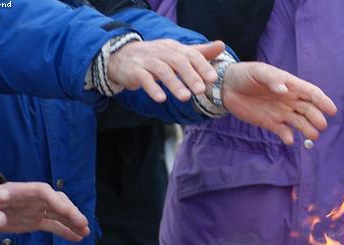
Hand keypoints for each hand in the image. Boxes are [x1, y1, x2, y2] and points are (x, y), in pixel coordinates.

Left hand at [0, 176, 88, 244]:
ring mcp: (35, 210)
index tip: (67, 210)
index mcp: (18, 191)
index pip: (43, 191)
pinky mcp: (35, 221)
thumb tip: (1, 220)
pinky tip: (77, 238)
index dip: (56, 200)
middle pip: (56, 201)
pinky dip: (66, 231)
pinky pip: (54, 226)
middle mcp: (31, 199)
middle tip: (82, 224)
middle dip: (71, 212)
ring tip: (85, 232)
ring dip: (74, 222)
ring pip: (59, 215)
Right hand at [108, 40, 224, 102]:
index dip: (202, 66)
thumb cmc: (157, 57)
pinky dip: (152, 88)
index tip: (213, 78)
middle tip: (201, 90)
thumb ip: (199, 52)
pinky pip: (143, 78)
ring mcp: (147, 61)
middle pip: (178, 62)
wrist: (122, 56)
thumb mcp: (178, 53)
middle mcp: (162, 52)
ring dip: (174, 84)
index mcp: (175, 48)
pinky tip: (161, 98)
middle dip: (190, 76)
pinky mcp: (134, 71)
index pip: (191, 54)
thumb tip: (222, 45)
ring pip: (162, 70)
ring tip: (185, 97)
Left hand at [222, 62, 337, 144]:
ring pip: (300, 123)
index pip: (311, 93)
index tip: (332, 110)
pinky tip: (289, 140)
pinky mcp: (271, 123)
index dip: (323, 101)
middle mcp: (289, 100)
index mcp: (290, 85)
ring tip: (312, 137)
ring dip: (307, 130)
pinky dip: (288, 137)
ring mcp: (281, 112)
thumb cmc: (245, 74)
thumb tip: (285, 90)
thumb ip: (272, 79)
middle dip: (317, 118)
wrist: (227, 87)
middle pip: (308, 110)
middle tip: (321, 126)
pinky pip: (283, 132)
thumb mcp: (258, 72)